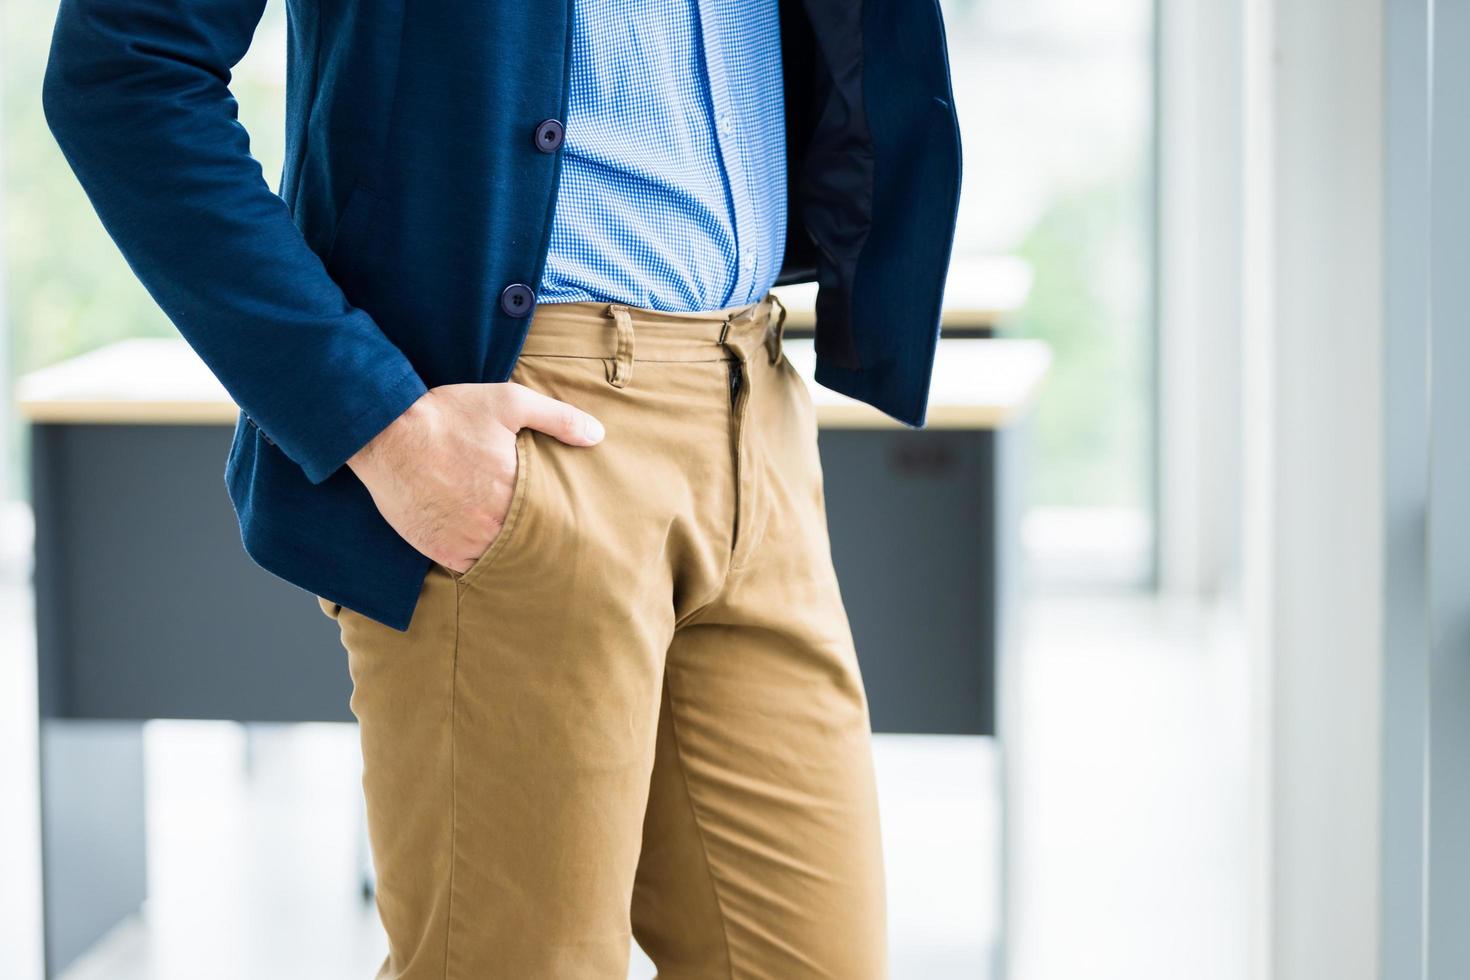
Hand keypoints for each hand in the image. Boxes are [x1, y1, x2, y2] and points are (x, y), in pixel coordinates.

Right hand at [347, 382, 603, 572]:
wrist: (386, 432)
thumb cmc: (449, 414)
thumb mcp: (509, 402)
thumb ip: (558, 418)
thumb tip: (597, 435)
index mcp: (515, 489)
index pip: (552, 518)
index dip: (560, 519)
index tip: (571, 521)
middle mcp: (492, 522)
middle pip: (529, 542)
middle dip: (538, 540)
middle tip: (553, 544)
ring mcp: (464, 540)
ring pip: (502, 559)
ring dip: (510, 554)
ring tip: (521, 548)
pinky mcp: (439, 551)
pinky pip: (471, 568)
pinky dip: (481, 562)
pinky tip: (488, 552)